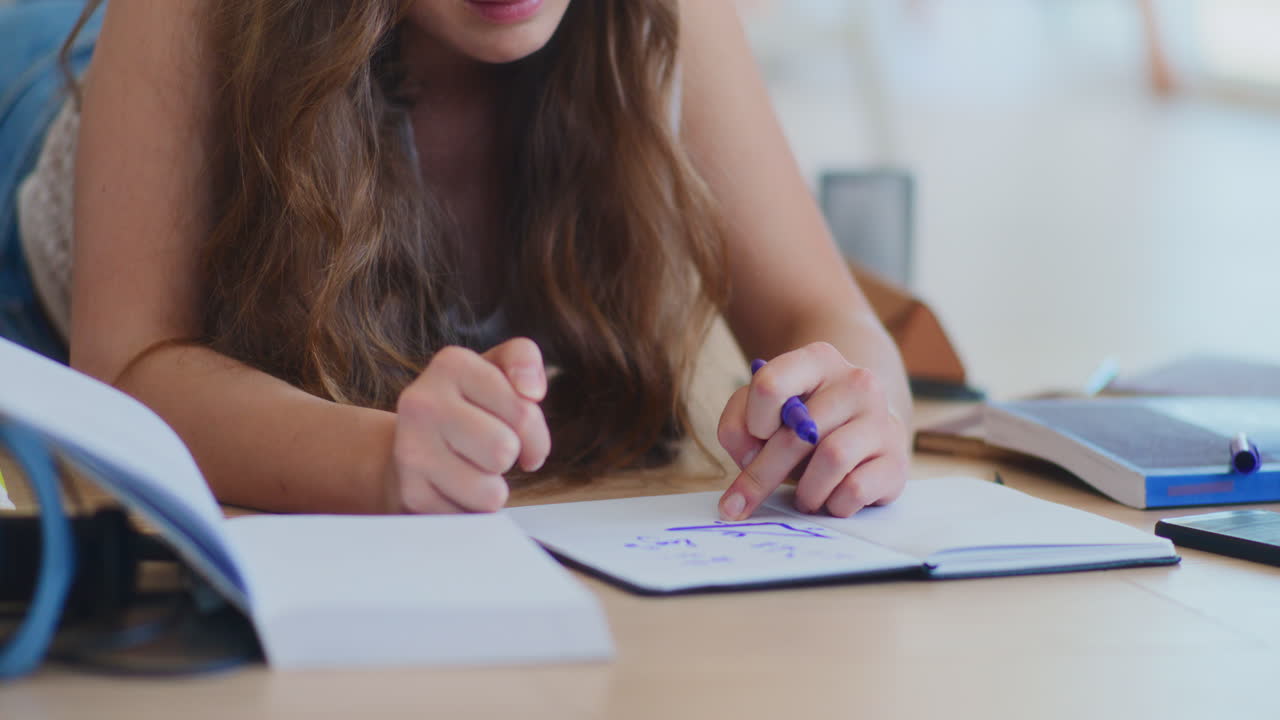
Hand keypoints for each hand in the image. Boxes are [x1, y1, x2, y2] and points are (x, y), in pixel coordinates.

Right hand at [383, 338, 550, 513]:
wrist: (407, 449)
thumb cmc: (464, 409)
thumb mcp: (494, 371)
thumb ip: (522, 359)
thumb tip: (532, 389)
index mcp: (452, 364)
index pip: (524, 411)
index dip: (535, 432)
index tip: (521, 433)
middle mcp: (422, 402)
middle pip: (504, 449)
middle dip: (510, 458)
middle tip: (494, 453)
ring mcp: (410, 450)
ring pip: (490, 492)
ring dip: (492, 489)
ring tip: (472, 470)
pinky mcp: (410, 494)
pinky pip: (470, 518)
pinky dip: (470, 509)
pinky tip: (453, 489)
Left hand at [716, 342, 908, 519]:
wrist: (867, 431)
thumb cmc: (805, 424)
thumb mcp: (765, 413)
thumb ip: (739, 425)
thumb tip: (748, 456)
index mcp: (817, 360)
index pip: (770, 384)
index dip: (753, 421)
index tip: (756, 438)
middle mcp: (856, 383)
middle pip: (798, 434)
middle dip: (762, 475)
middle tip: (740, 502)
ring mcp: (881, 419)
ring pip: (832, 459)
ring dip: (806, 491)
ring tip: (803, 496)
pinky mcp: (897, 460)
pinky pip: (856, 489)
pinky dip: (833, 504)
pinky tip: (832, 500)